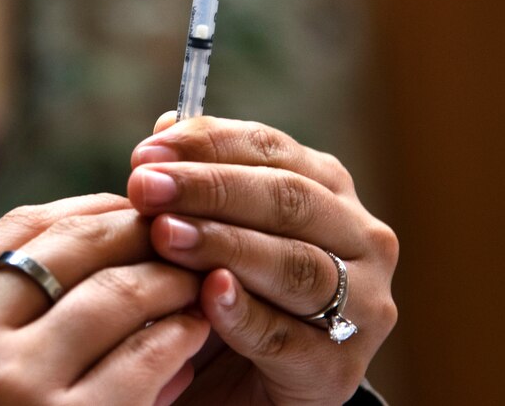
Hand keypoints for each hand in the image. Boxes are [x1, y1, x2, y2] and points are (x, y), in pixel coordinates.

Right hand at [0, 193, 210, 404]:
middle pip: (67, 247)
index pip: (18, 229)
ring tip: (196, 277)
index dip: (85, 209)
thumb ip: (0, 314)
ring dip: (167, 277)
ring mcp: (7, 387)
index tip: (129, 208)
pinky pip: (143, 358)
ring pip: (112, 294)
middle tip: (179, 229)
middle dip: (134, 229)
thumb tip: (101, 238)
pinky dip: (179, 334)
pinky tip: (197, 331)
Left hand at [127, 114, 397, 404]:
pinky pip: (288, 336)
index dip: (207, 145)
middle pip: (287, 200)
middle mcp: (360, 239)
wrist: (244, 389)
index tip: (146, 152)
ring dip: (225, 244)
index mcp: (326, 190)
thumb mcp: (209, 230)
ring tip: (166, 235)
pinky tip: (208, 295)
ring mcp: (360, 307)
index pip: (271, 150)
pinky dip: (245, 313)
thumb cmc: (226, 293)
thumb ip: (194, 182)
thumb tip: (166, 124)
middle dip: (208, 188)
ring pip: (295, 264)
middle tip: (144, 188)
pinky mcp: (338, 369)